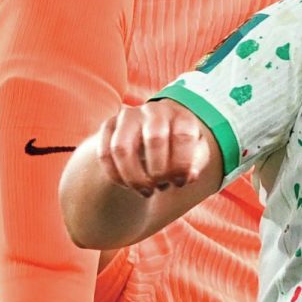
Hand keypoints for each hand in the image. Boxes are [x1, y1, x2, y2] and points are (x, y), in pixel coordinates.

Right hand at [90, 100, 215, 197]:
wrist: (152, 140)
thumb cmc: (178, 152)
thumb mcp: (194, 157)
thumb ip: (196, 165)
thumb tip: (189, 175)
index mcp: (181, 116)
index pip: (183, 135)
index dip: (182, 165)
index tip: (180, 182)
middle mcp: (154, 110)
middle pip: (154, 138)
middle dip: (158, 171)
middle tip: (162, 186)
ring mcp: (128, 116)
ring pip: (122, 148)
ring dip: (134, 177)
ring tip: (145, 191)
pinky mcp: (109, 126)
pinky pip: (105, 154)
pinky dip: (116, 176)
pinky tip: (128, 185)